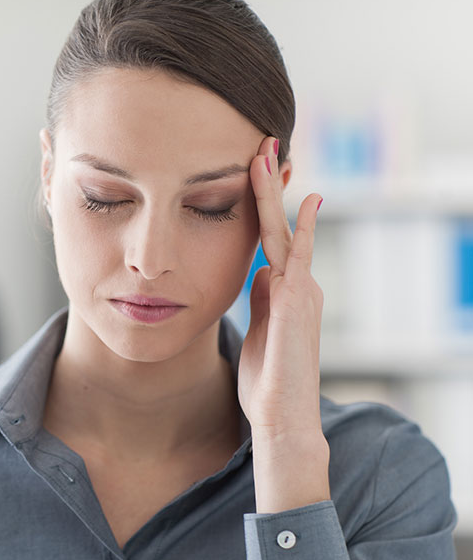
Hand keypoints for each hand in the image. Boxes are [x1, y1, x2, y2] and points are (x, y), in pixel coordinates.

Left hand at [238, 136, 329, 513]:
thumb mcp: (259, 330)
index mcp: (281, 291)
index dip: (259, 205)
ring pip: (283, 228)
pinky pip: (300, 253)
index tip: (251, 172)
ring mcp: (299, 289)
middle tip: (261, 143)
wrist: (282, 416)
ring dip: (272, 190)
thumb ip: (259, 300)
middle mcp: (295, 283)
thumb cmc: (267, 382)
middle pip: (277, 223)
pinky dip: (304, 225)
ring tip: (265, 151)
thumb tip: (256, 272)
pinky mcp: (298, 299)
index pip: (269, 237)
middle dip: (268, 184)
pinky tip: (308, 198)